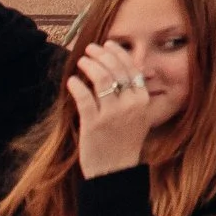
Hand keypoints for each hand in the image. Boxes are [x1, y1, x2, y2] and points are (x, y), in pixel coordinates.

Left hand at [68, 41, 154, 177]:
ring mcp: (112, 114)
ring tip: (81, 61)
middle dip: (101, 54)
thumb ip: (135, 94)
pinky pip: (84, 98)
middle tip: (91, 48)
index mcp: (143, 100)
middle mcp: (130, 104)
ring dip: (89, 65)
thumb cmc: (125, 142)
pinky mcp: (93, 124)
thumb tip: (128, 69)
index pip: (131, 68)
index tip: (108, 44)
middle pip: (115, 70)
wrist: (115, 171)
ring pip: (100, 79)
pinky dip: (77, 86)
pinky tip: (72, 80)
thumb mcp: (140, 116)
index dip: (118, 53)